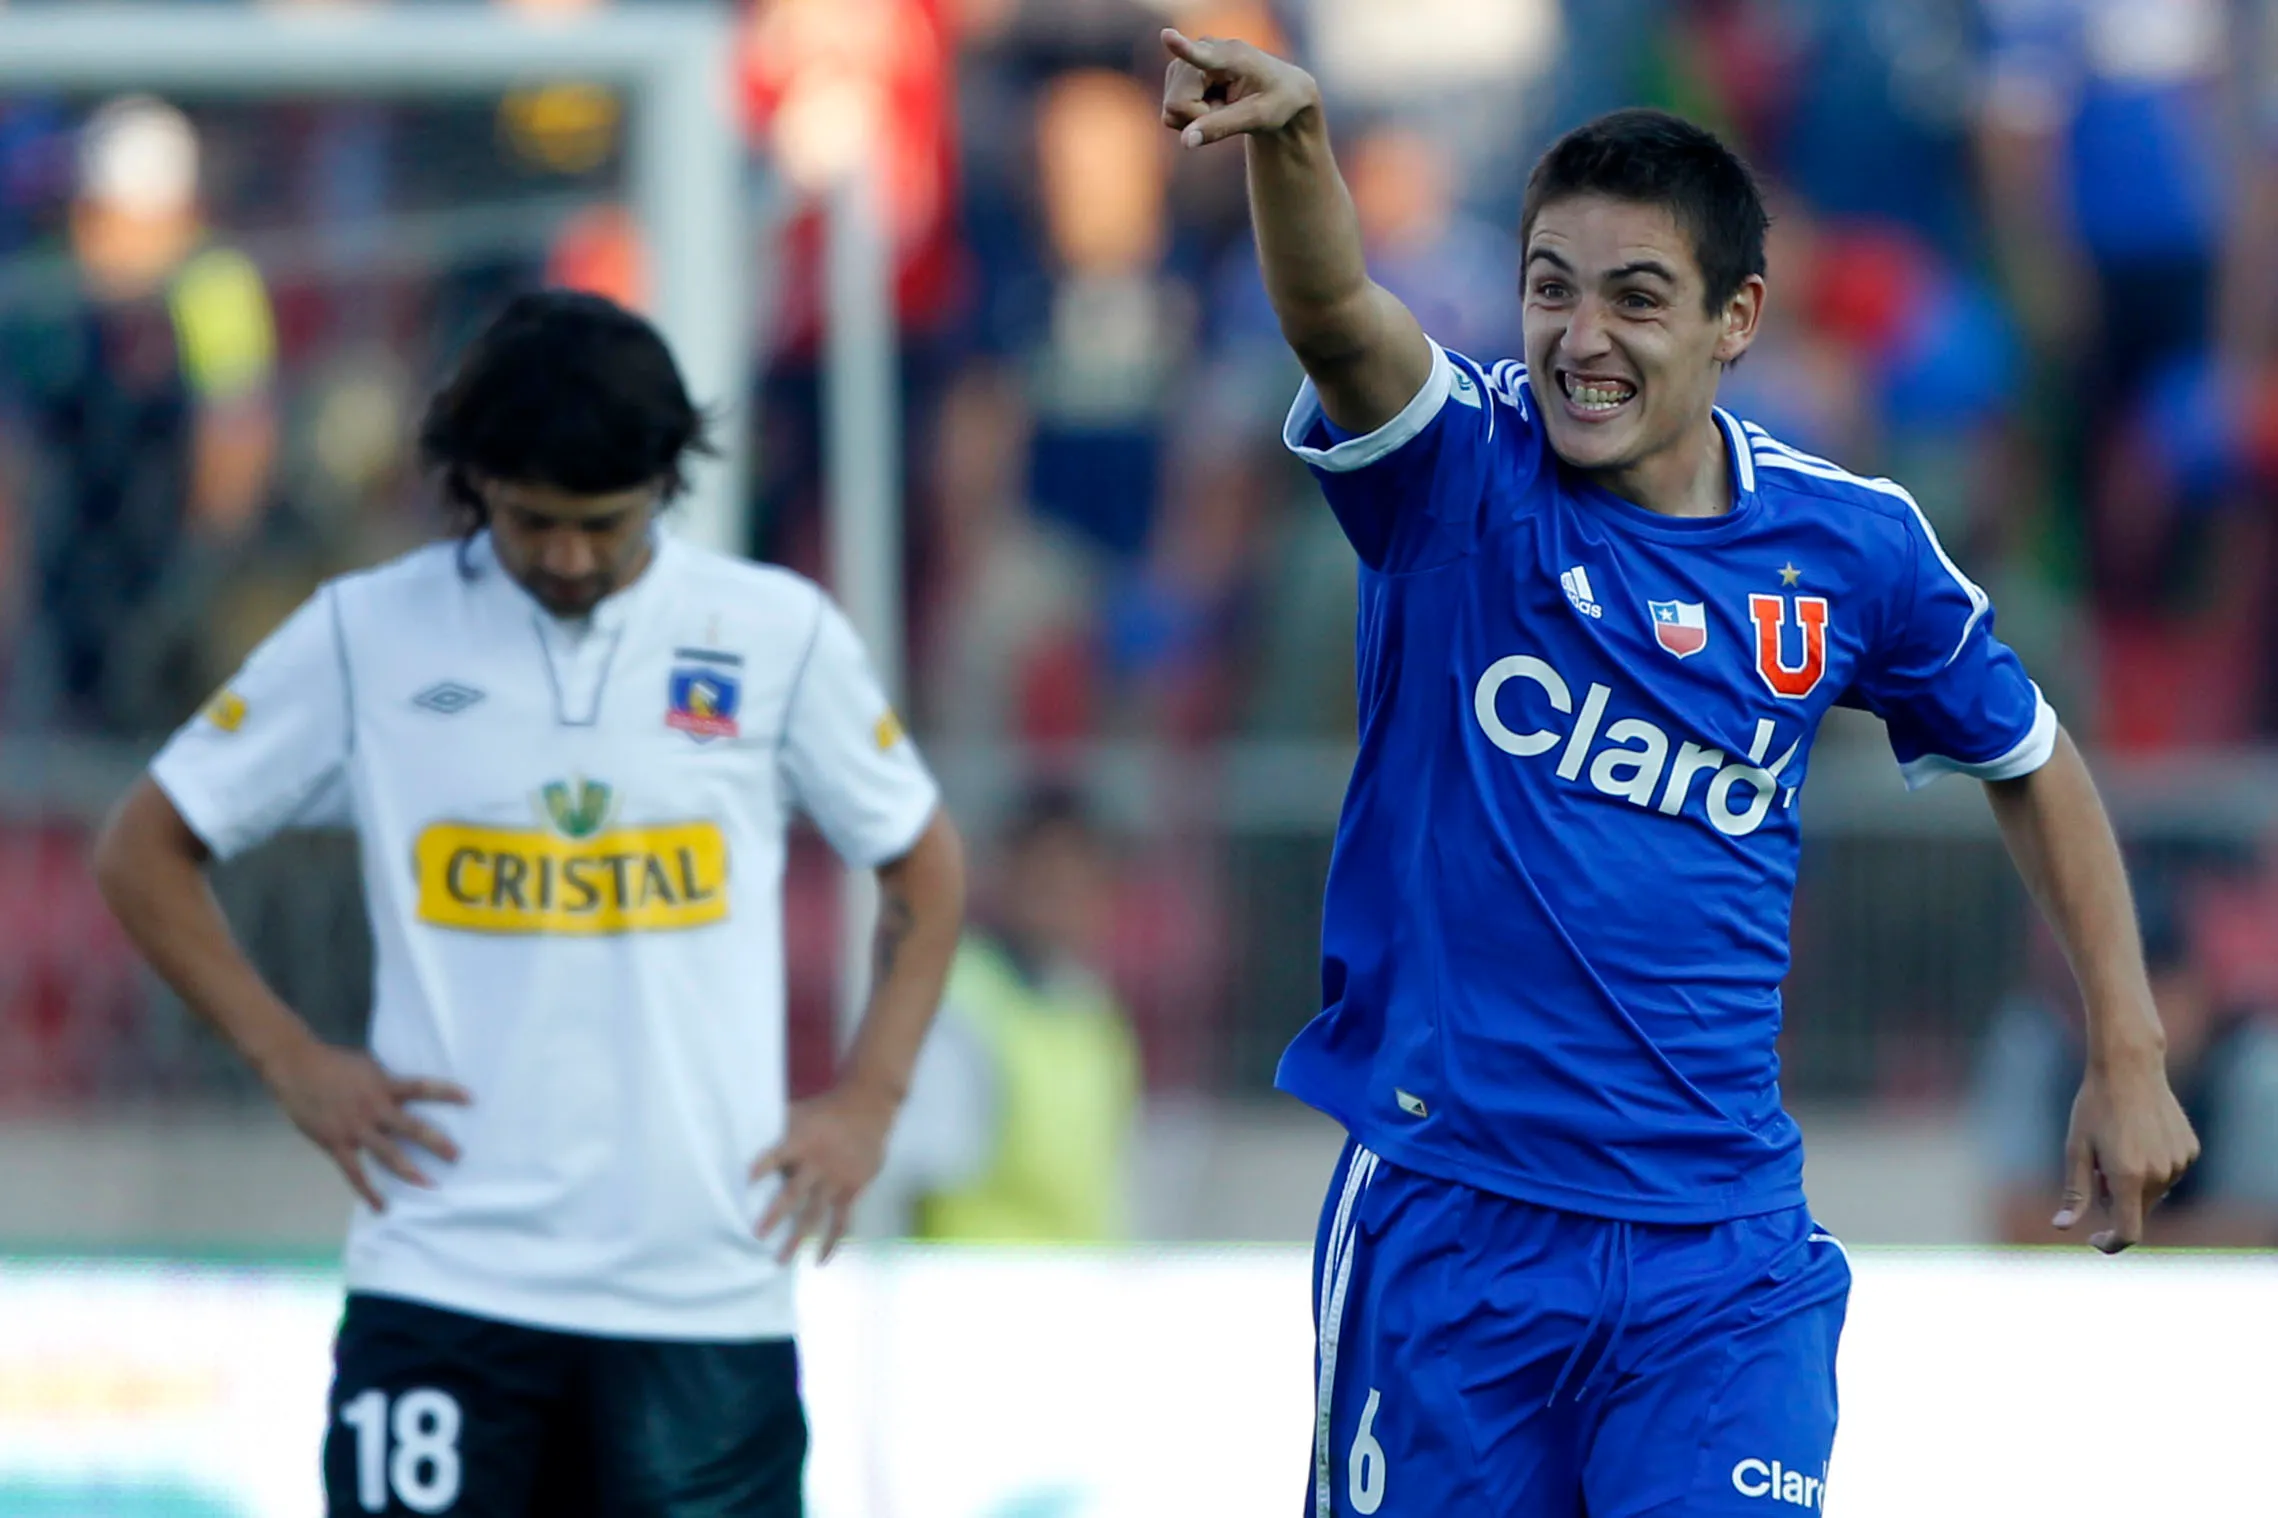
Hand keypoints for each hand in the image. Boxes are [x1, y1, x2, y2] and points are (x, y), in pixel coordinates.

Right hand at [265, 1037, 468, 1211]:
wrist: (296, 1068)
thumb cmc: (333, 1064)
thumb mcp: (367, 1066)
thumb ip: (386, 1081)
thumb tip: (404, 1091)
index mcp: (384, 1086)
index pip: (422, 1087)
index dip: (446, 1092)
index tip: (471, 1099)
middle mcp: (374, 1108)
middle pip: (411, 1127)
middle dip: (436, 1143)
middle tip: (457, 1156)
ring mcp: (356, 1128)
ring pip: (388, 1154)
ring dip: (410, 1171)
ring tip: (431, 1185)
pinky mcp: (336, 1144)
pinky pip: (355, 1173)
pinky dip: (368, 1191)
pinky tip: (381, 1206)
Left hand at [749, 1080, 899, 1264]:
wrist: (867, 1107)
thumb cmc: (823, 1111)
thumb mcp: (798, 1112)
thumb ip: (775, 1129)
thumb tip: (737, 1134)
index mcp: (801, 1141)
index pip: (777, 1155)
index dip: (762, 1167)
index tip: (744, 1182)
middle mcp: (818, 1163)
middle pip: (794, 1193)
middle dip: (775, 1214)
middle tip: (757, 1235)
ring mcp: (836, 1179)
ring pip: (814, 1213)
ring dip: (796, 1238)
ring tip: (779, 1260)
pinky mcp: (852, 1190)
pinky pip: (841, 1221)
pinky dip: (831, 1241)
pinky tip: (818, 1260)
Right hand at [1160, 28, 1320, 148]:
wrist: (1282, 90)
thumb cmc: (1276, 100)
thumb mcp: (1258, 117)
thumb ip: (1221, 127)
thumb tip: (1185, 141)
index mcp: (1233, 55)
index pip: (1202, 55)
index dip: (1182, 48)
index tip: (1167, 36)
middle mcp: (1204, 49)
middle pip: (1177, 102)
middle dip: (1199, 118)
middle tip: (1227, 111)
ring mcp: (1187, 60)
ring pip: (1171, 107)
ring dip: (1195, 117)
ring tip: (1222, 105)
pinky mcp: (1178, 72)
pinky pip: (1170, 109)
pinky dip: (1190, 115)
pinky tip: (1211, 104)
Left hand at [2053, 1047, 2200, 1252]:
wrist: (2130, 1069)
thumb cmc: (2095, 1108)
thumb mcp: (2076, 1149)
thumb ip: (2075, 1192)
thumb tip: (2062, 1226)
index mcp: (2128, 1177)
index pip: (2128, 1232)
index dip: (2111, 1243)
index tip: (2094, 1238)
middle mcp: (2159, 1174)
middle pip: (2136, 1210)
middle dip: (2114, 1200)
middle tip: (2097, 1168)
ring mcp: (2179, 1163)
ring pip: (2153, 1192)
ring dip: (2134, 1183)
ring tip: (2118, 1145)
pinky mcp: (2190, 1151)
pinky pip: (2168, 1173)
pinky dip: (2152, 1167)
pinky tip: (2140, 1137)